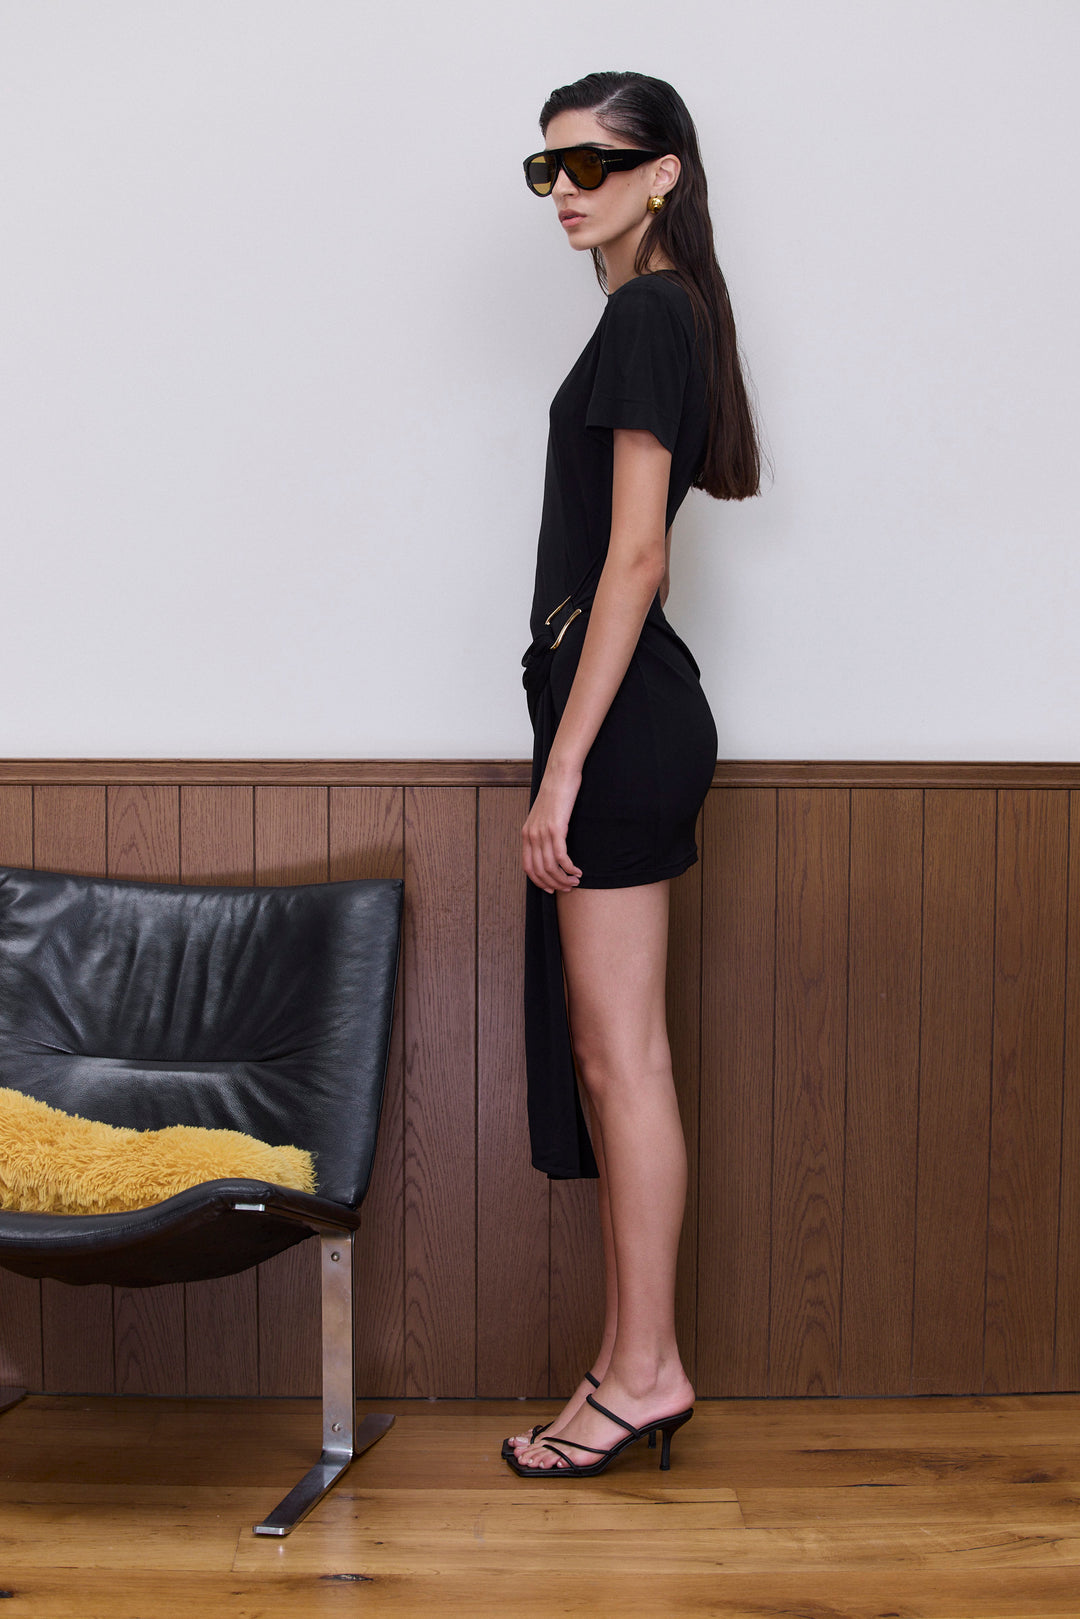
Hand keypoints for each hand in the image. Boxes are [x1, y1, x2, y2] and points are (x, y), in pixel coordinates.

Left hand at [522, 763, 583, 892]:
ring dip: (564, 879)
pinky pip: (561, 857)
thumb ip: (542, 832)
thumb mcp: (543, 815)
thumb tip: (549, 847)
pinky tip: (577, 871)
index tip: (551, 888)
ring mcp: (542, 832)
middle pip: (539, 871)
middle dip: (554, 884)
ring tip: (575, 881)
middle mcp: (531, 835)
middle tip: (567, 887)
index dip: (539, 882)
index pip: (528, 867)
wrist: (560, 774)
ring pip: (550, 867)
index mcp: (526, 834)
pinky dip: (569, 868)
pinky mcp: (556, 828)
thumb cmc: (555, 793)